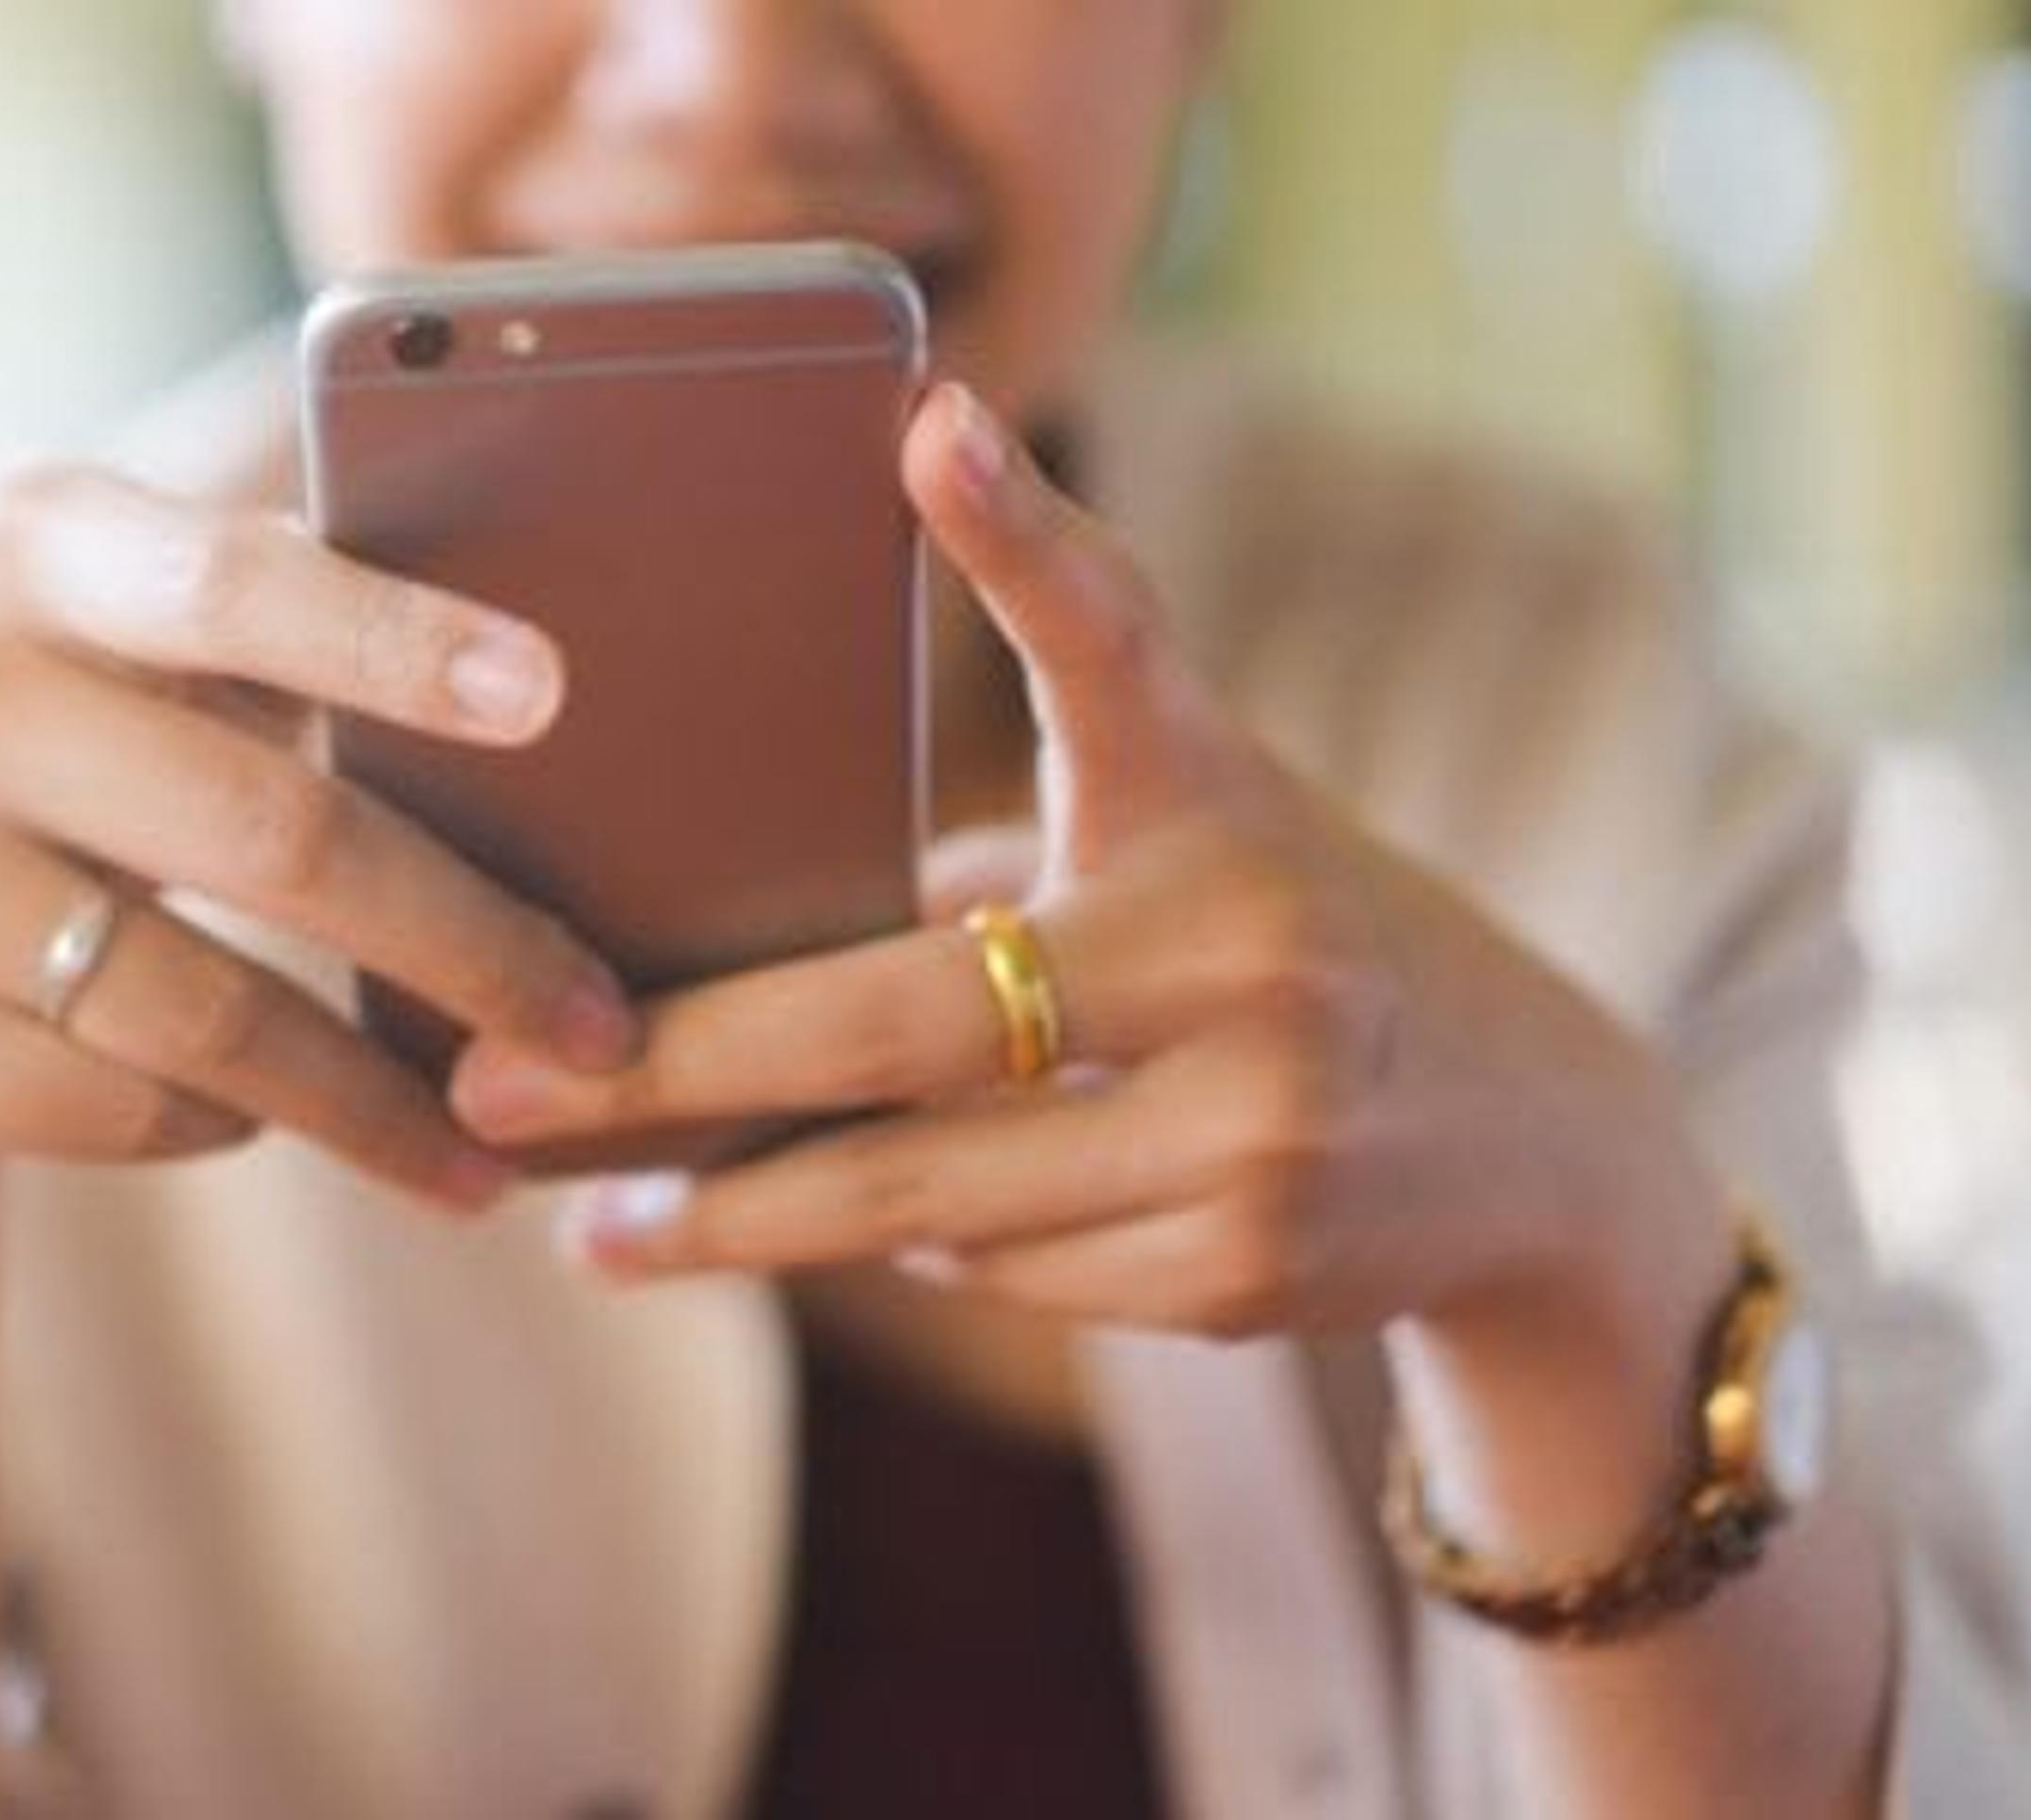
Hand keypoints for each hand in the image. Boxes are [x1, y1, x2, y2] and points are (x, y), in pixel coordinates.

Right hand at [0, 463, 639, 1209]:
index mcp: (28, 548)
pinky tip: (255, 1121)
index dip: (392, 638)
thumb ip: (291, 626)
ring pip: (202, 1010)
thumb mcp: (143, 647)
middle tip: (601, 1031)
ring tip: (486, 1153)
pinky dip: (218, 1124)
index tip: (547, 694)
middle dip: (467, 946)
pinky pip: (117, 1104)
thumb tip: (553, 691)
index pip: (232, 585)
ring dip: (371, 1101)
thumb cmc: (82, 753)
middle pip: (266, 830)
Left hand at [448, 384, 1723, 1337]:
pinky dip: (910, 1253)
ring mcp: (1261, 1118)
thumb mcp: (1184, 840)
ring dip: (749, 1210)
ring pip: (926, 1187)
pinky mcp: (1249, 1265)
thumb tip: (709, 926)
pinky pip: (999, 1272)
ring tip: (602, 1216)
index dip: (1019, 537)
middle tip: (503, 1085)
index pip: (1114, 642)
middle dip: (679, 1069)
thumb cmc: (1272, 944)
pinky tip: (840, 1239)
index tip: (924, 421)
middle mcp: (1248, 943)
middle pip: (902, 1016)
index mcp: (1212, 796)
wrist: (1527, 1142)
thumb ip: (995, 853)